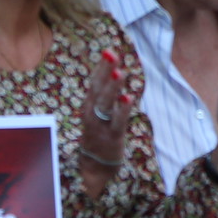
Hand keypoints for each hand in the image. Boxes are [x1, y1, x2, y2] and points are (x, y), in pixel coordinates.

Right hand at [80, 46, 133, 169]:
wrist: (95, 166)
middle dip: (105, 71)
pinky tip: (128, 98)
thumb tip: (114, 70)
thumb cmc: (99, 134)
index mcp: (89, 106)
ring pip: (105, 104)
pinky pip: (117, 122)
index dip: (101, 67)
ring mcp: (101, 126)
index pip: (94, 82)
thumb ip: (104, 94)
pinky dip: (122, 110)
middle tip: (112, 54)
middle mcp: (92, 113)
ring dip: (113, 87)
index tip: (109, 50)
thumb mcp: (98, 113)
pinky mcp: (112, 137)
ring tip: (120, 72)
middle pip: (98, 89)